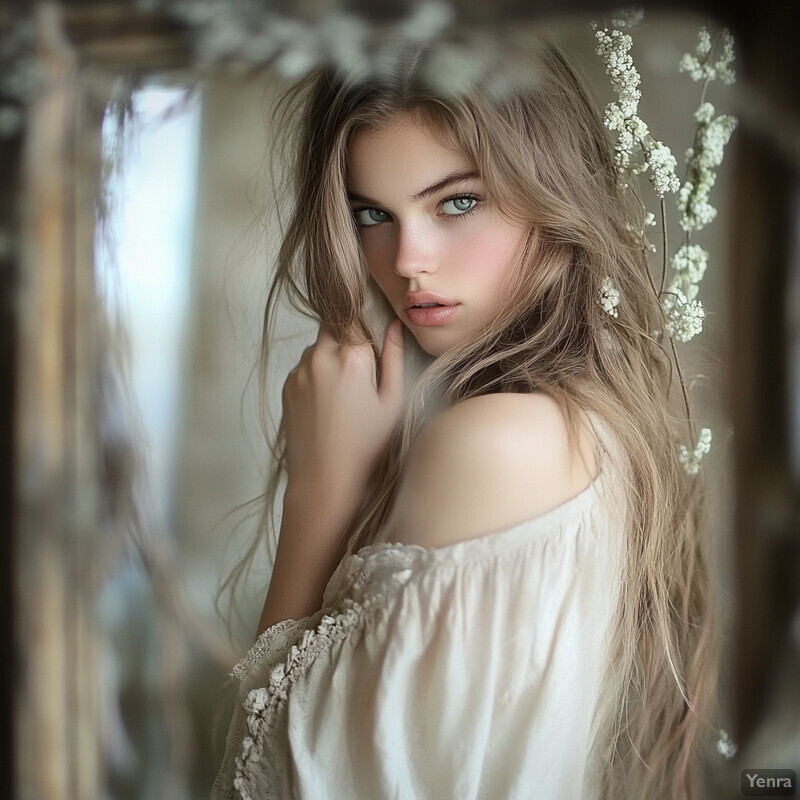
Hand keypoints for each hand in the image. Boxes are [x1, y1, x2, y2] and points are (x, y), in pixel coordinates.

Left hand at [281, 318, 404, 515]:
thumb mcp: (392, 403)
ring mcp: (299, 371)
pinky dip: (317, 375)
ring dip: (331, 358)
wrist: (323, 479)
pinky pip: (305, 367)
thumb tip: (395, 326)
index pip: (356, 318)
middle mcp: (321, 357)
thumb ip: (393, 358)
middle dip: (347, 342)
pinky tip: (327, 405)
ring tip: (343, 396)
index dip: (365, 331)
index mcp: (352, 357)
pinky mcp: (287, 386)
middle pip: (334, 327)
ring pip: (318, 347)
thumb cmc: (365, 446)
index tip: (371, 348)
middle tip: (359, 376)